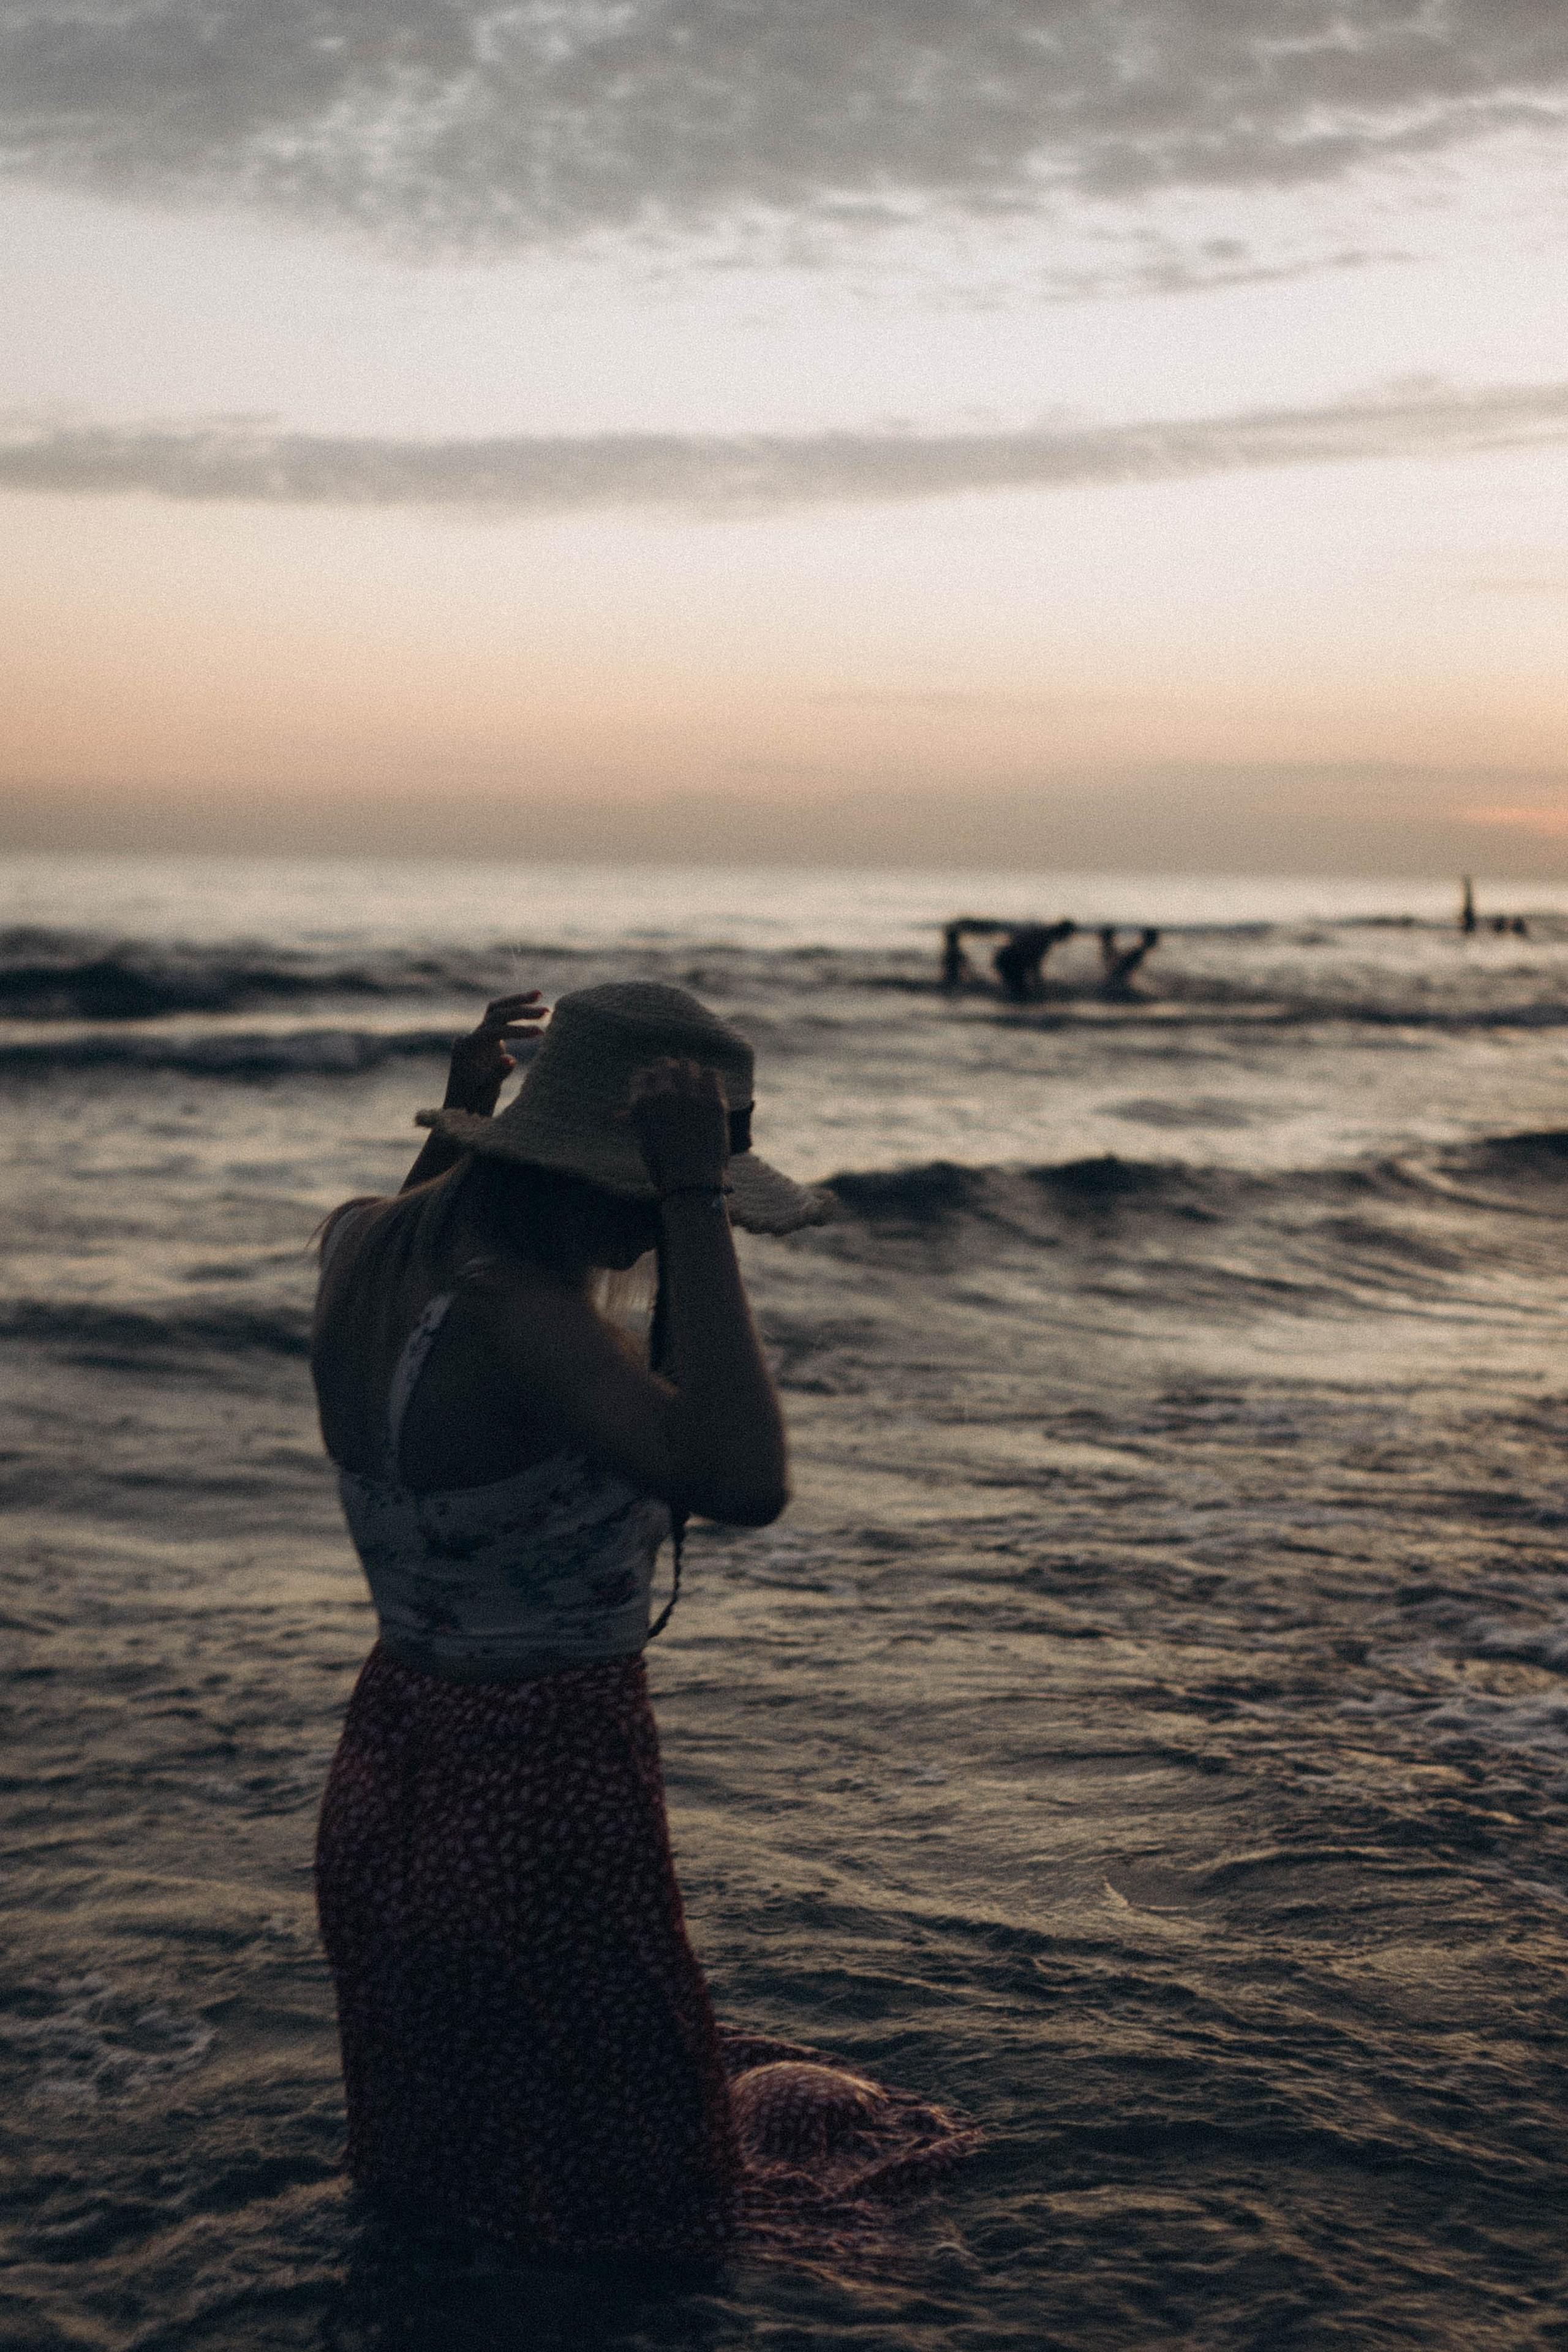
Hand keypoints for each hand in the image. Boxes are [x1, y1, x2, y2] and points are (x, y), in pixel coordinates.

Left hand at [443, 991, 546, 1115]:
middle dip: (520, 1010)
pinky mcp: (485, 1041)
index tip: (539, 1033)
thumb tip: (511, 1059)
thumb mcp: (485, 1094)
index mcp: (468, 1048)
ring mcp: (477, 1038)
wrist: (460, 1109)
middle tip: (545, 1011)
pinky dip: (513, 1012)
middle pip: (495, 1013)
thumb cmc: (471, 1105)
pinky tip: (530, 1008)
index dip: (517, 1030)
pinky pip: (499, 1021)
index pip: (494, 1030)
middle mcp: (470, 1038)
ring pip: (496, 1011)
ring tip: (539, 994)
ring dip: (516, 1003)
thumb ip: (497, 1075)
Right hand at [625, 1058, 730, 1194]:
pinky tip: (707, 1094)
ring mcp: (689, 1097)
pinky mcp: (713, 1101)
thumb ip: (634, 1121)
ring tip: (693, 1088)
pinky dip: (709, 1081)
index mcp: (641, 1103)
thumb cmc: (664, 1165)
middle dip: (669, 1073)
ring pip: (688, 1064)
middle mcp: (663, 1095)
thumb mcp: (643, 1141)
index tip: (658, 1088)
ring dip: (689, 1074)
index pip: (641, 1073)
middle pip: (664, 1063)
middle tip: (677, 1085)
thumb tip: (616, 1117)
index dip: (650, 1080)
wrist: (692, 1183)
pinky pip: (711, 1074)